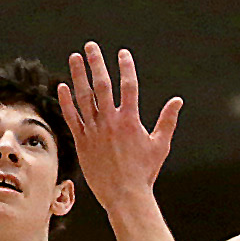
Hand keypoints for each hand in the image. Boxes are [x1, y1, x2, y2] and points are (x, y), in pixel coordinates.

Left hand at [58, 42, 179, 206]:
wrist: (124, 194)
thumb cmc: (144, 172)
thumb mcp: (160, 145)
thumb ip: (167, 121)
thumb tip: (177, 100)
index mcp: (130, 120)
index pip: (128, 86)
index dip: (125, 67)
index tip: (122, 53)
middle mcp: (110, 121)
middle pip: (102, 85)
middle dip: (96, 63)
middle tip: (90, 46)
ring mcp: (94, 131)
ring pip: (83, 97)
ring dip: (78, 75)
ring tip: (74, 58)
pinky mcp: (82, 141)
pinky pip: (72, 117)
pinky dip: (66, 101)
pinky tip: (62, 86)